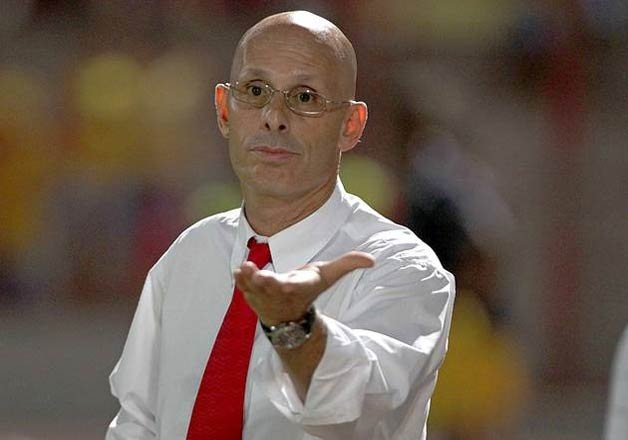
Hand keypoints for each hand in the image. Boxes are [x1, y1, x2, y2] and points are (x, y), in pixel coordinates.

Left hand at [234, 251, 374, 324]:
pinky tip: (237, 271)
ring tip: (243, 269)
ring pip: (253, 288)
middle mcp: (280, 293)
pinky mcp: (251, 294)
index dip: (289, 284)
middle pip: (271, 288)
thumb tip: (372, 259)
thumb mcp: (327, 277)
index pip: (294, 286)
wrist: (290, 317)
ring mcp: (263, 296)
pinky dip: (240, 281)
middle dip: (263, 283)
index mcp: (298, 287)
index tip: (286, 284)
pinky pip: (244, 288)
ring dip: (248, 280)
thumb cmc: (307, 289)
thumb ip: (347, 265)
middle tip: (257, 274)